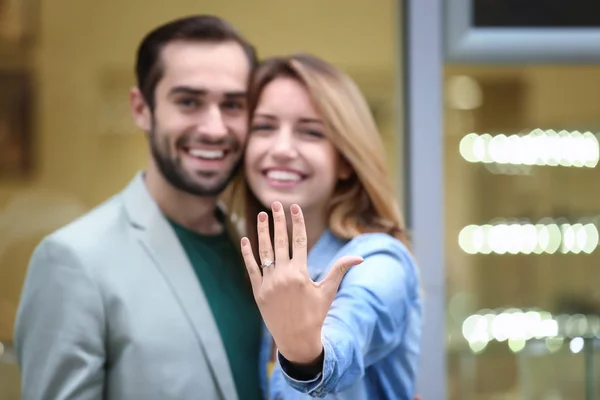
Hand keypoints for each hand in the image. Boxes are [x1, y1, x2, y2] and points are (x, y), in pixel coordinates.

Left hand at [241, 202, 362, 363]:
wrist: (296, 339)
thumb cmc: (315, 314)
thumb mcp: (328, 291)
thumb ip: (339, 270)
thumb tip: (359, 258)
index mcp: (301, 273)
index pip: (298, 240)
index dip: (297, 222)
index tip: (294, 207)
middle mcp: (283, 275)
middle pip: (280, 241)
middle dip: (278, 220)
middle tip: (276, 203)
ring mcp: (269, 283)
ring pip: (264, 251)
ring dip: (262, 231)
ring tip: (261, 215)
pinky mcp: (258, 291)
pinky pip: (252, 268)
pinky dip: (248, 253)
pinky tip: (246, 239)